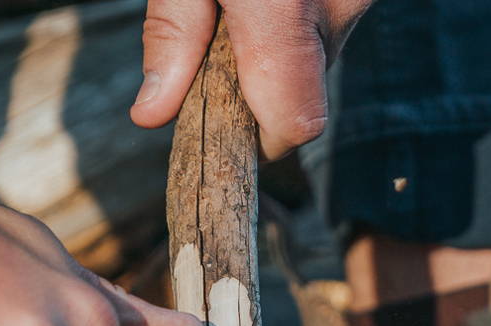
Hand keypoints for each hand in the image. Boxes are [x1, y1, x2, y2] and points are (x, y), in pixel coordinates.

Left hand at [129, 0, 372, 159]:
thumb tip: (153, 116)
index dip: (260, 146)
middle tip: (217, 48)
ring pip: (321, 57)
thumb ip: (172, 33)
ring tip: (242, 8)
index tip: (226, 136)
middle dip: (261, 90)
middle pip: (306, 93)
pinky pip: (332, 23)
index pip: (294, 125)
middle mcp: (337, 6)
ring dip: (284, 52)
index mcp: (282, 10)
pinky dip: (301, 22)